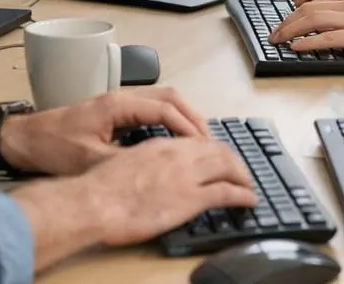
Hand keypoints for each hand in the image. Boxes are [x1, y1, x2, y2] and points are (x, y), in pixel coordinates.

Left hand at [0, 86, 207, 176]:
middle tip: (208, 140)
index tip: (202, 144)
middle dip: (192, 116)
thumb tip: (155, 167)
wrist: (24, 139)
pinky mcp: (114, 109)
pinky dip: (169, 116)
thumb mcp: (90, 161)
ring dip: (182, 114)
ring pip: (161, 97)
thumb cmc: (52, 147)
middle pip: (169, 95)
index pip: (164, 107)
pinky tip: (173, 135)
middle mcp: (121, 96)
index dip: (186, 126)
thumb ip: (124, 161)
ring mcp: (118, 100)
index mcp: (117, 104)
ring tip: (197, 138)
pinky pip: (151, 105)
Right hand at [78, 137, 256, 247]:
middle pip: (218, 150)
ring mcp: (187, 175)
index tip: (218, 157)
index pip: (196, 141)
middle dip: (233, 160)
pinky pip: (227, 193)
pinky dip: (243, 195)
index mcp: (161, 146)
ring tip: (248, 184)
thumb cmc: (98, 188)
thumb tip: (147, 173)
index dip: (212, 149)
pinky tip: (249, 200)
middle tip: (240, 171)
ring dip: (242, 175)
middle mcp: (178, 155)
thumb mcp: (122, 164)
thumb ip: (141, 163)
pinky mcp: (191, 198)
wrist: (93, 202)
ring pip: (227, 166)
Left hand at [269, 0, 343, 63]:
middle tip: (273, 35)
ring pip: (313, 20)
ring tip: (277, 41)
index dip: (294, 15)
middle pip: (308, 9)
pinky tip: (296, 47)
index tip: (283, 27)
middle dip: (286, 22)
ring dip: (290, 31)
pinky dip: (309, 42)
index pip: (315, 3)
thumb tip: (330, 33)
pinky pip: (328, 38)